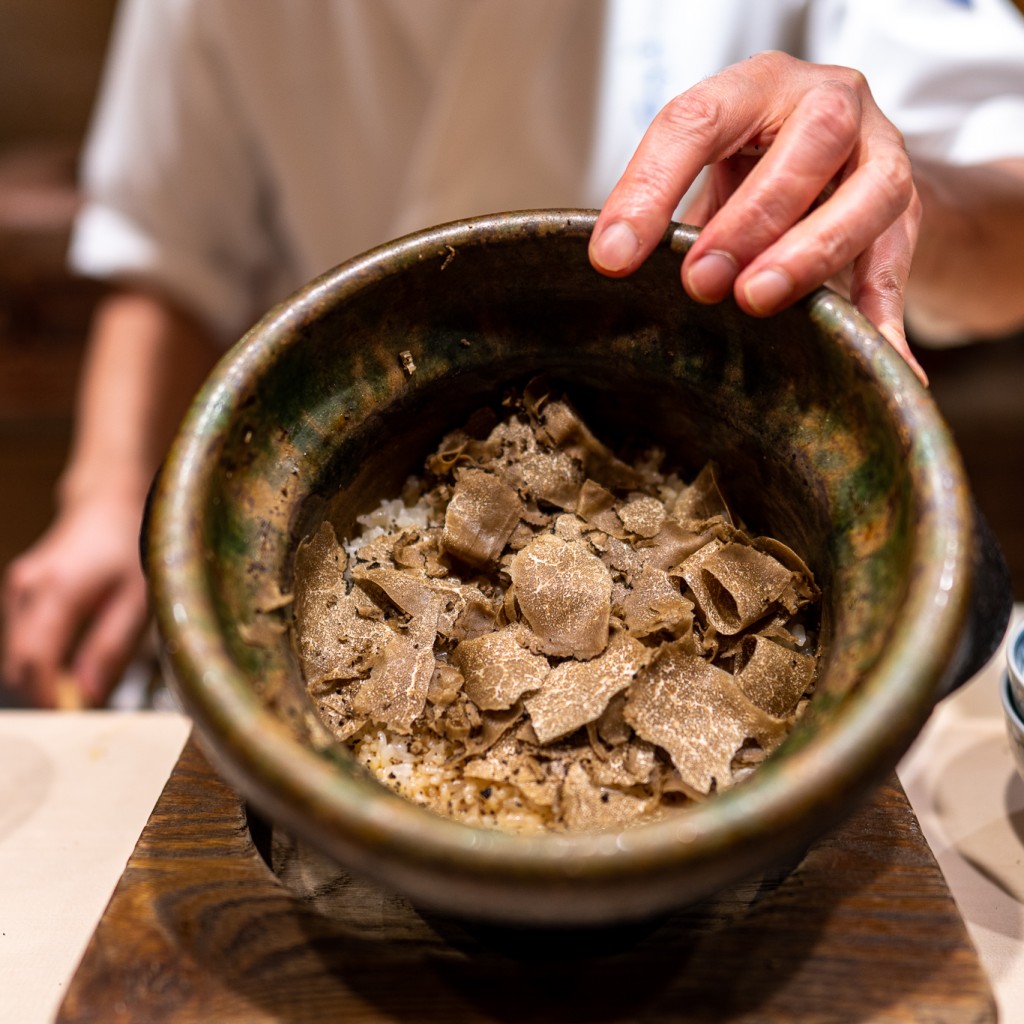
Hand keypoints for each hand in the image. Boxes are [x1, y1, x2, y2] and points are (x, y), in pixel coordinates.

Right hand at [2, 490, 149, 707]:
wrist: (110, 502)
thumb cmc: (131, 546)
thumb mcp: (137, 599)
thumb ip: (111, 647)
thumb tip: (87, 695)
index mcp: (57, 592)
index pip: (35, 661)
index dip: (47, 697)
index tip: (69, 719)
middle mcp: (27, 590)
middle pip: (18, 662)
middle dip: (42, 690)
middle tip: (78, 709)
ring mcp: (18, 588)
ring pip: (18, 651)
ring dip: (42, 673)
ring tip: (81, 683)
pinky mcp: (20, 590)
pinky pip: (23, 635)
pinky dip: (42, 654)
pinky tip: (72, 658)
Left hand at [589, 50, 925, 381]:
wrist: (841, 164)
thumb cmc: (754, 168)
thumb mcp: (706, 174)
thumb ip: (671, 212)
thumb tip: (615, 263)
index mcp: (757, 87)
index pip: (698, 120)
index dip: (651, 188)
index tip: (614, 257)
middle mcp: (829, 104)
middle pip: (811, 140)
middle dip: (751, 217)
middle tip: (703, 281)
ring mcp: (880, 152)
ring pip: (872, 191)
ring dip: (813, 251)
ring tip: (760, 300)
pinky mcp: (909, 211)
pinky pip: (899, 263)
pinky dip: (882, 316)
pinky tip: (875, 357)